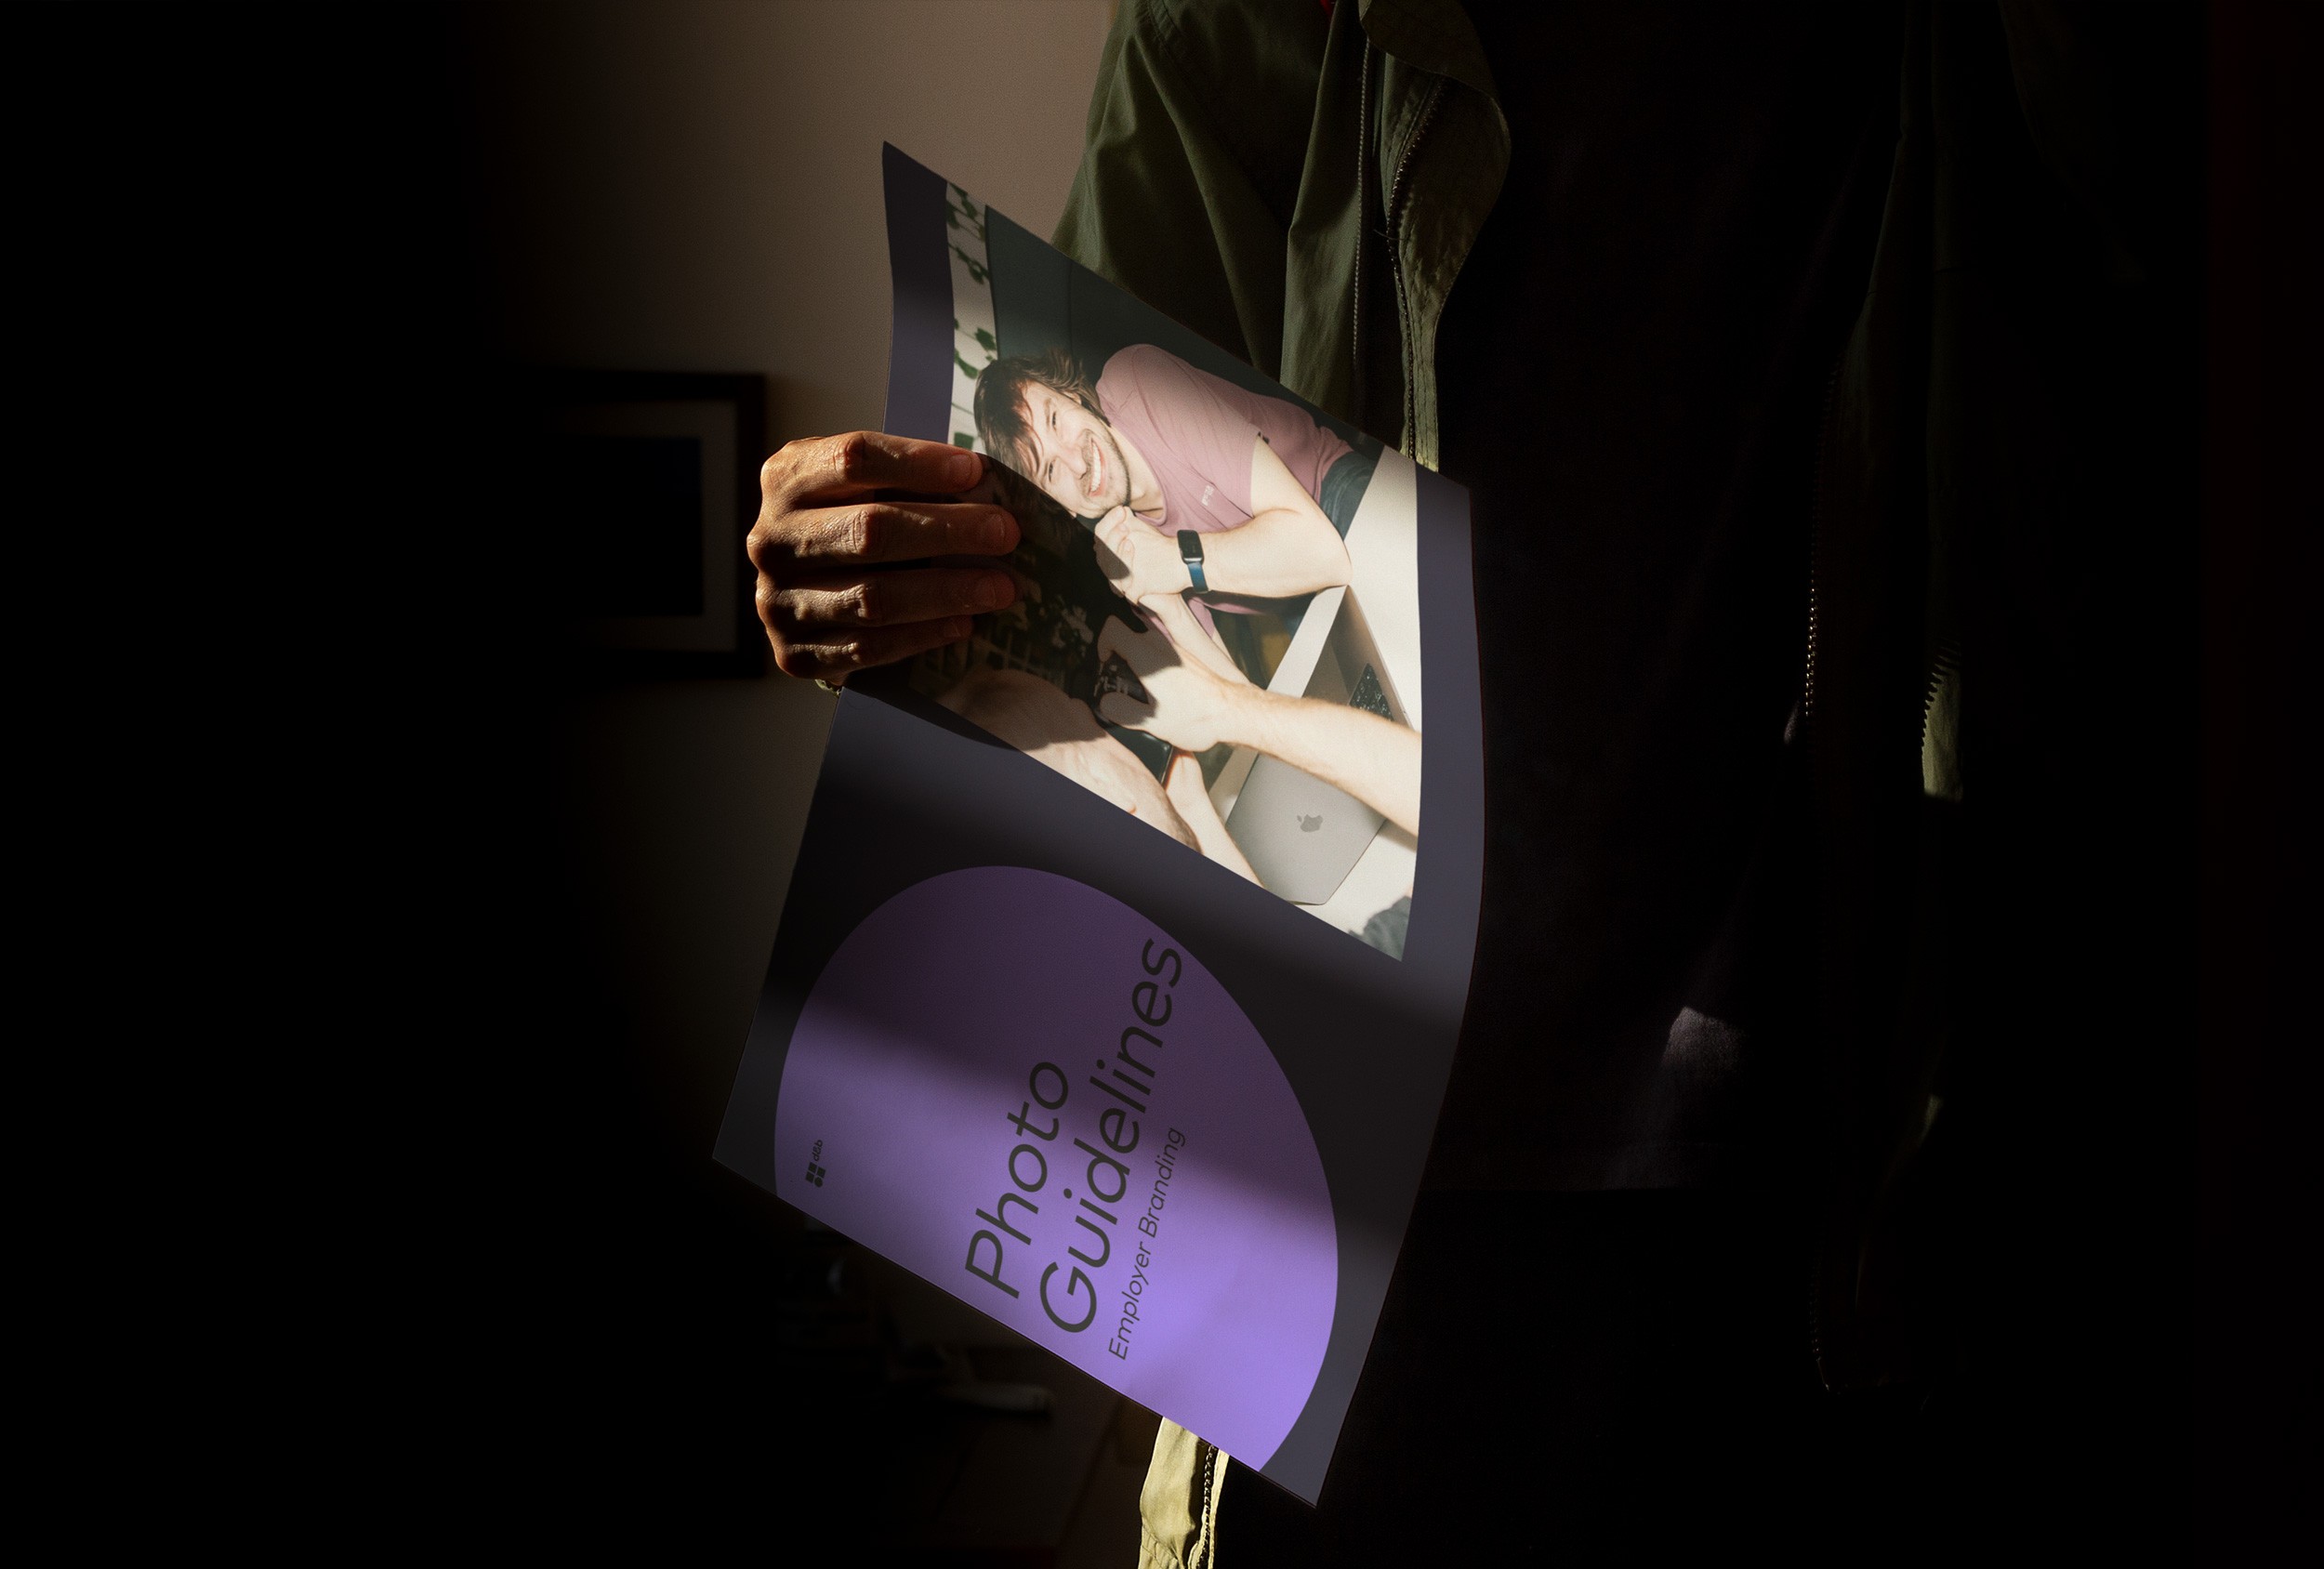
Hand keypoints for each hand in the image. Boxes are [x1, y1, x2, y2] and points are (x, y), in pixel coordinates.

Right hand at [748, 433, 1019, 681]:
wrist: (801, 595)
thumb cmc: (847, 524)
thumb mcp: (859, 485)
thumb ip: (904, 479)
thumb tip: (982, 481)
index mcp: (786, 480)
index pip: (853, 459)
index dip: (918, 464)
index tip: (974, 471)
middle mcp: (772, 540)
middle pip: (869, 530)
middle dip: (947, 530)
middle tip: (1004, 532)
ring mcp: (777, 601)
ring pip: (873, 596)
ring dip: (946, 591)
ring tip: (1000, 587)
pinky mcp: (794, 653)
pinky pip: (867, 648)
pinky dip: (921, 636)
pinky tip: (963, 623)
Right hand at [1092, 508, 1191, 602]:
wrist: (1176, 577)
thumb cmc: (1158, 556)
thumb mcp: (1143, 537)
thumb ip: (1130, 524)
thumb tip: (1122, 508)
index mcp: (1111, 552)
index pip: (1101, 535)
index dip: (1109, 521)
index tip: (1121, 509)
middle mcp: (1111, 566)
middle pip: (1101, 548)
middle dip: (1110, 531)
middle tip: (1123, 518)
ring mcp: (1118, 580)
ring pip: (1107, 563)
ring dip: (1115, 543)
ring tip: (1126, 530)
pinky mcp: (1128, 591)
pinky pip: (1119, 578)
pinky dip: (1124, 561)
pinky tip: (1131, 546)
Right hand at [1095, 616, 1249, 752]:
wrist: (1233, 713)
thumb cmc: (1198, 717)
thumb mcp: (1152, 722)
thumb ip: (1122, 711)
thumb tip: (1107, 703)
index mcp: (1147, 657)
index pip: (1113, 629)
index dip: (1102, 644)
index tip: (1104, 663)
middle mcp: (1162, 646)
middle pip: (1129, 637)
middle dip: (1119, 656)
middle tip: (1121, 681)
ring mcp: (1177, 649)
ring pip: (1146, 644)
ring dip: (1138, 662)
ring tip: (1142, 690)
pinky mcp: (1188, 657)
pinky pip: (1163, 653)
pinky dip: (1155, 666)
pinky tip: (1162, 691)